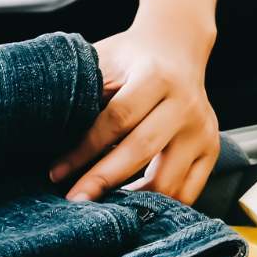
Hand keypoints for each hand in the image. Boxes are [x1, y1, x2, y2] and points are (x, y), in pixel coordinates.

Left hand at [50, 12, 219, 203]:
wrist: (177, 46)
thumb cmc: (131, 58)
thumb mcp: (104, 59)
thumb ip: (82, 90)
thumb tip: (45, 131)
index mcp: (155, 77)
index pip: (116, 119)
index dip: (83, 150)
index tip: (56, 172)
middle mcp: (185, 104)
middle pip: (141, 151)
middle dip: (103, 180)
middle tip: (75, 202)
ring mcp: (202, 129)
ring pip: (168, 180)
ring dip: (132, 201)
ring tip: (102, 210)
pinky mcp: (211, 149)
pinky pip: (188, 191)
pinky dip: (159, 205)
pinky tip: (133, 207)